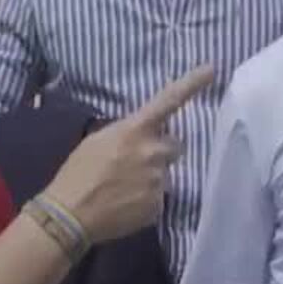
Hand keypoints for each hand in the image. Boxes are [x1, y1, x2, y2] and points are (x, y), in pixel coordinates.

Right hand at [42, 64, 215, 243]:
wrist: (70, 214)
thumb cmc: (77, 172)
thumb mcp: (97, 141)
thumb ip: (126, 134)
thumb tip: (142, 136)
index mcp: (135, 131)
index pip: (168, 101)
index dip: (191, 83)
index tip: (212, 68)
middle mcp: (154, 152)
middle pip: (174, 146)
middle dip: (161, 151)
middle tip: (135, 163)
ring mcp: (159, 181)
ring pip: (164, 174)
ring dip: (151, 177)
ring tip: (123, 189)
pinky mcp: (158, 206)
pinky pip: (158, 198)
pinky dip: (145, 200)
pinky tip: (124, 204)